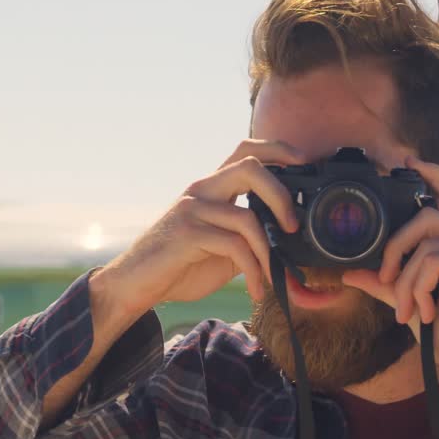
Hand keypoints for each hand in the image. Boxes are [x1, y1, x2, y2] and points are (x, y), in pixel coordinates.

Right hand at [95, 140, 304, 321]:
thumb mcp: (222, 251)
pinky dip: (254, 270)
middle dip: (281, 195)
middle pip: (249, 166)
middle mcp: (201, 191)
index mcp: (211, 189)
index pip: (244, 151)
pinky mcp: (187, 234)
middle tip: (293, 226)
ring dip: (269, 251)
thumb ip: (249, 241)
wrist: (136, 284)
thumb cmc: (179, 266)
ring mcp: (192, 210)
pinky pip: (234, 246)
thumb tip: (290, 250)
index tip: (302, 162)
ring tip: (275, 275)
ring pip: (246, 216)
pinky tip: (257, 289)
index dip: (276, 149)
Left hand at [341, 156, 438, 399]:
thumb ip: (388, 284)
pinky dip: (416, 286)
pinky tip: (422, 311)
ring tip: (407, 310)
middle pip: (424, 214)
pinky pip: (431, 259)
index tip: (407, 162)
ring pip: (423, 239)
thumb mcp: (414, 305)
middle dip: (394, 247)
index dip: (431, 175)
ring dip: (404, 279)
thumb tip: (352, 272)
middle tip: (385, 280)